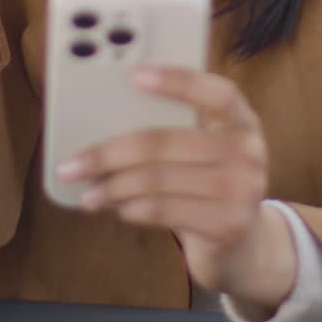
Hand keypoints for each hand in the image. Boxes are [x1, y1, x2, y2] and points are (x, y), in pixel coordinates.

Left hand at [55, 65, 296, 306]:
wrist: (246, 245)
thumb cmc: (209, 186)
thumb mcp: (206, 152)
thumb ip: (177, 132)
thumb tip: (105, 125)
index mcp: (242, 120)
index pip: (216, 91)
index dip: (178, 81)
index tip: (134, 76)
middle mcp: (249, 150)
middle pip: (164, 141)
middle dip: (109, 153)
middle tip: (72, 165)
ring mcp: (242, 189)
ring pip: (157, 180)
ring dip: (112, 188)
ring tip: (87, 194)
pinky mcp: (228, 224)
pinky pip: (163, 210)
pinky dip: (131, 209)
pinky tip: (118, 209)